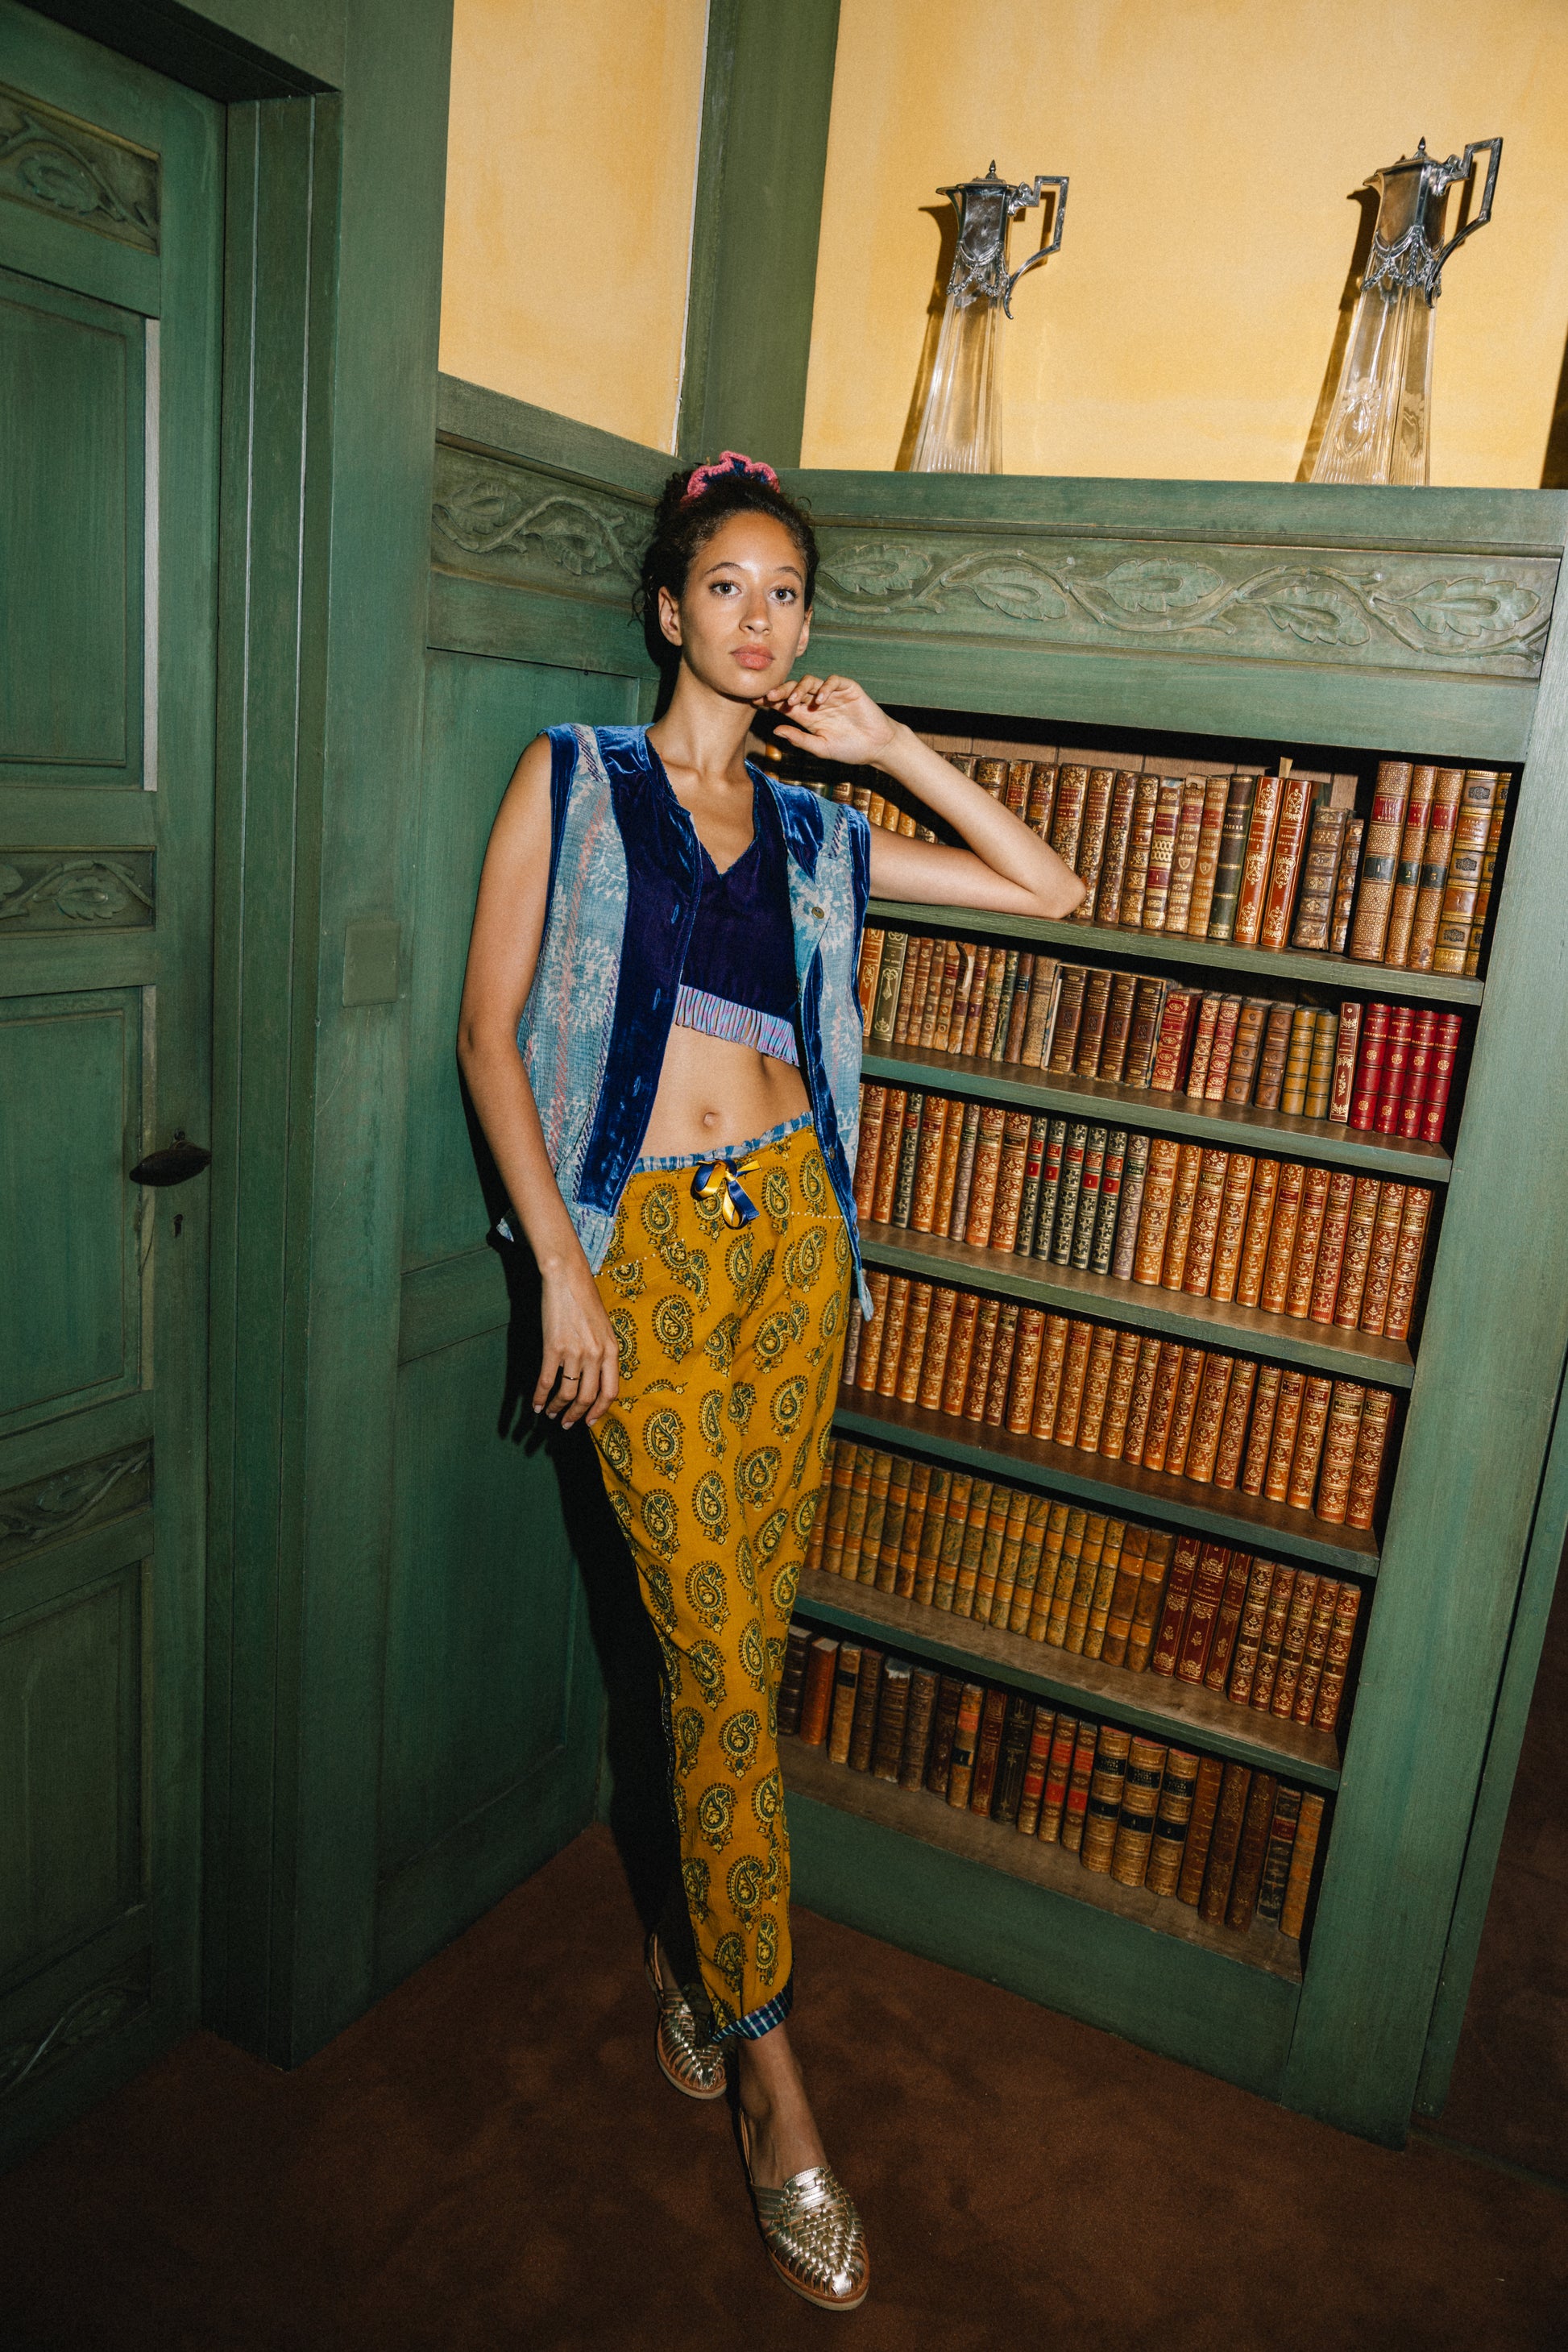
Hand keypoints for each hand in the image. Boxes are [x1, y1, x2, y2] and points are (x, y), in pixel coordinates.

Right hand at [535, 1258, 620, 1427]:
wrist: (567, 1278)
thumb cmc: (585, 1300)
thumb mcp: (604, 1328)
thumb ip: (603, 1352)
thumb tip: (596, 1377)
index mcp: (611, 1350)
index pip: (610, 1392)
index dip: (600, 1411)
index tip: (590, 1422)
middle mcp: (596, 1354)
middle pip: (587, 1397)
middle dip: (576, 1416)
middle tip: (566, 1424)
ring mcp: (575, 1352)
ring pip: (567, 1393)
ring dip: (557, 1408)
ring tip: (550, 1414)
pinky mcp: (553, 1347)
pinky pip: (546, 1381)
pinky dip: (540, 1397)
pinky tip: (536, 1404)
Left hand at [760, 673, 899, 768]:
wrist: (877, 747)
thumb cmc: (849, 750)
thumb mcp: (821, 748)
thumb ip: (799, 739)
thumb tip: (775, 731)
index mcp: (807, 716)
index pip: (784, 704)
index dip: (770, 701)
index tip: (756, 701)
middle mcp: (816, 702)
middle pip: (793, 689)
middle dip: (780, 691)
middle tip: (769, 697)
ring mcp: (832, 694)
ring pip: (810, 681)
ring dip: (799, 689)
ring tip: (793, 702)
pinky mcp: (848, 689)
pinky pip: (833, 681)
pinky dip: (825, 687)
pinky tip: (820, 699)